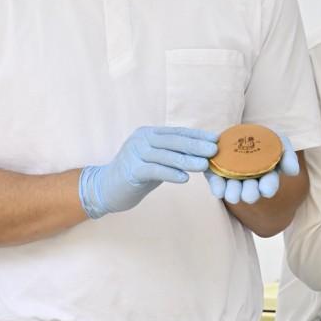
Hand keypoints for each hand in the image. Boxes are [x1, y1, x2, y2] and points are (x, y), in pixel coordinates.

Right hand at [79, 126, 217, 218]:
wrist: (105, 188)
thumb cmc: (136, 175)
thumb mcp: (156, 161)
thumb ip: (173, 155)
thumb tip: (202, 154)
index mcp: (149, 133)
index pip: (177, 132)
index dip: (197, 135)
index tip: (216, 138)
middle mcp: (141, 139)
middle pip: (173, 140)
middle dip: (196, 145)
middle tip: (214, 150)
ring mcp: (135, 153)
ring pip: (166, 155)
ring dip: (187, 160)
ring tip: (204, 165)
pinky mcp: (131, 170)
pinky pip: (155, 170)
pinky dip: (171, 174)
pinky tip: (184, 179)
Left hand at [205, 133, 298, 204]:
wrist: (243, 131)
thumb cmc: (265, 139)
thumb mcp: (280, 142)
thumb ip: (288, 156)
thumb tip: (293, 171)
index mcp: (266, 177)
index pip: (269, 184)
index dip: (268, 187)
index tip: (266, 189)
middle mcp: (249, 182)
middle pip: (250, 191)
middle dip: (250, 194)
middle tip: (248, 196)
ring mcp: (233, 179)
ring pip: (232, 191)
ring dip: (233, 193)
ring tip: (232, 195)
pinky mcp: (217, 174)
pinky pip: (216, 183)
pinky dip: (217, 186)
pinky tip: (218, 189)